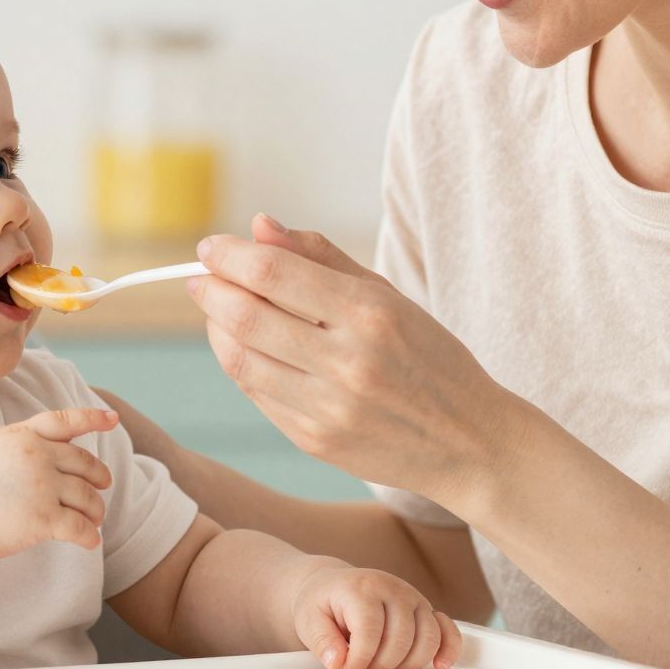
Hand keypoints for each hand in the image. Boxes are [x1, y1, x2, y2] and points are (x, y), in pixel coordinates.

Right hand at [0, 408, 115, 556]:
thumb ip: (22, 441)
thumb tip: (51, 445)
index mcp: (26, 436)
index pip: (66, 421)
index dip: (93, 418)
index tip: (114, 419)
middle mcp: (40, 457)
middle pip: (85, 464)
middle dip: (99, 475)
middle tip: (104, 484)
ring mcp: (44, 487)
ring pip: (87, 497)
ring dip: (96, 509)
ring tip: (95, 518)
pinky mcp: (45, 518)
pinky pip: (80, 527)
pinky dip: (89, 536)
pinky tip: (91, 541)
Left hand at [190, 215, 521, 510]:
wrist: (468, 442)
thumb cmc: (430, 358)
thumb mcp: (390, 297)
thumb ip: (322, 258)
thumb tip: (258, 225)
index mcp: (370, 314)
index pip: (274, 273)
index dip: (230, 256)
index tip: (211, 248)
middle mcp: (347, 362)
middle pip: (246, 316)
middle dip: (211, 290)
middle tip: (201, 277)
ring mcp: (328, 408)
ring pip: (240, 360)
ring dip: (217, 328)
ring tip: (219, 310)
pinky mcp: (315, 441)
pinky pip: (257, 394)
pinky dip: (240, 363)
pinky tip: (245, 347)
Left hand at [292, 565, 462, 668]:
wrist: (332, 585)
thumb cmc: (322, 603)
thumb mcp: (308, 619)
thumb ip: (321, 641)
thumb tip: (338, 662)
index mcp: (362, 588)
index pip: (371, 628)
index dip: (362, 658)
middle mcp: (393, 589)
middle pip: (401, 637)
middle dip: (383, 665)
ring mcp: (413, 598)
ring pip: (428, 637)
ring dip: (409, 664)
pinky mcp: (425, 609)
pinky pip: (447, 629)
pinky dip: (448, 648)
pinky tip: (441, 666)